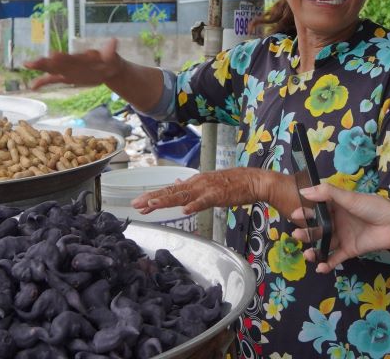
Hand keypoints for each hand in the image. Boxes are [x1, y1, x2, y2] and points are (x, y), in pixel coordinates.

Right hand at [25, 38, 123, 88]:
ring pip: (51, 69)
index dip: (63, 57)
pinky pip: (52, 79)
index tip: (53, 55)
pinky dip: (42, 82)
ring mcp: (67, 69)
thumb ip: (110, 51)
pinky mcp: (66, 77)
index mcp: (81, 57)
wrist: (108, 68)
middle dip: (46, 62)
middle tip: (32, 62)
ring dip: (40, 67)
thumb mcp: (112, 57)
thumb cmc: (110, 60)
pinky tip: (32, 86)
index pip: (71, 57)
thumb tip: (114, 41)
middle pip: (57, 62)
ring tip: (27, 64)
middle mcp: (71, 62)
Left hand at [131, 168, 265, 215]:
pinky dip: (194, 205)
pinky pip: (204, 201)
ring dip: (167, 200)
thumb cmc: (233, 184)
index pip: (170, 190)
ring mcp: (206, 189)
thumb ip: (192, 186)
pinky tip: (184, 210)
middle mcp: (196, 183)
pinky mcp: (218, 195)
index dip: (154, 197)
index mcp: (194, 183)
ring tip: (152, 204)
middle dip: (152, 198)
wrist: (253, 180)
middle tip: (136, 204)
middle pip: (171, 192)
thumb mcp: (208, 183)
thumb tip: (177, 183)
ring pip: (183, 195)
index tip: (139, 204)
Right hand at [292, 184, 389, 272]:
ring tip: (307, 254)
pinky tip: (319, 267)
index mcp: (337, 206)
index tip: (294, 214)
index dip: (305, 212)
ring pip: (324, 244)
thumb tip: (304, 191)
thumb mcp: (349, 197)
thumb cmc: (373, 207)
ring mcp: (343, 237)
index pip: (317, 209)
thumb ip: (327, 193)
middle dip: (306, 232)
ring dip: (313, 250)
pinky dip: (326, 263)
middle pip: (318, 228)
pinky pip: (335, 258)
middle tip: (297, 234)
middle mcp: (338, 221)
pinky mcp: (350, 250)